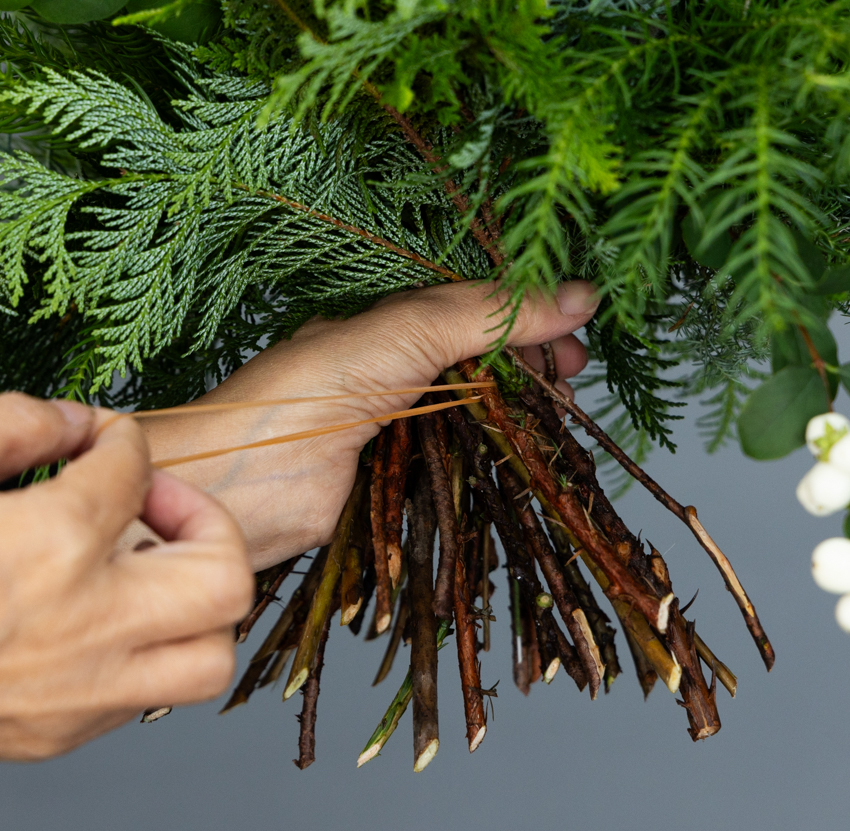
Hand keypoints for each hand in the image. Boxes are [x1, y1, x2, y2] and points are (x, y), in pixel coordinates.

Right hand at [0, 394, 252, 759]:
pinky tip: (106, 613)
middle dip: (206, 520)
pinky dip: (151, 644)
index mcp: (46, 548)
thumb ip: (9, 427)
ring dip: (197, 601)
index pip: (132, 467)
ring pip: (209, 657)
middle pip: (225, 577)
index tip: (104, 440)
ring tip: (148, 565)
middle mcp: (80, 627)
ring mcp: (77, 694)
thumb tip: (75, 423)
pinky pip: (154, 693)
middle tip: (155, 502)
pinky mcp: (59, 734)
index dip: (121, 439)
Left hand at [141, 279, 598, 567]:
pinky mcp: (392, 475)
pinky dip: (491, 452)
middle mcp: (393, 369)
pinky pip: (453, 456)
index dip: (527, 315)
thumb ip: (487, 315)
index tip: (576, 332)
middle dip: (531, 361)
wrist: (244, 482)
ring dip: (518, 409)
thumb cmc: (312, 391)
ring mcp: (393, 424)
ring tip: (558, 413)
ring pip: (471, 407)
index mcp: (389, 324)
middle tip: (574, 374)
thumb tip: (579, 294)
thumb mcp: (405, 332)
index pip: (475, 309)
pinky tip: (519, 455)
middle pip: (479, 358)